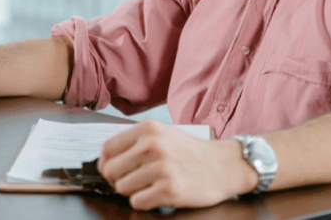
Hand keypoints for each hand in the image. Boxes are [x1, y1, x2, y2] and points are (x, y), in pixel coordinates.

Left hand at [97, 120, 256, 210]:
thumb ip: (135, 143)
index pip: (108, 148)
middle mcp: (152, 145)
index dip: (106, 163)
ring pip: (122, 187)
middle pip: (111, 170)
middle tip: (132, 181)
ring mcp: (161, 167)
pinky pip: (138, 202)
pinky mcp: (170, 189)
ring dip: (133, 191)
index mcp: (148, 129)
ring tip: (149, 186)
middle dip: (118, 179)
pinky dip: (144, 202)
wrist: (224, 166)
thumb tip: (106, 160)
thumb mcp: (162, 134)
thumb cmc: (190, 152)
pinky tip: (157, 194)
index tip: (113, 170)